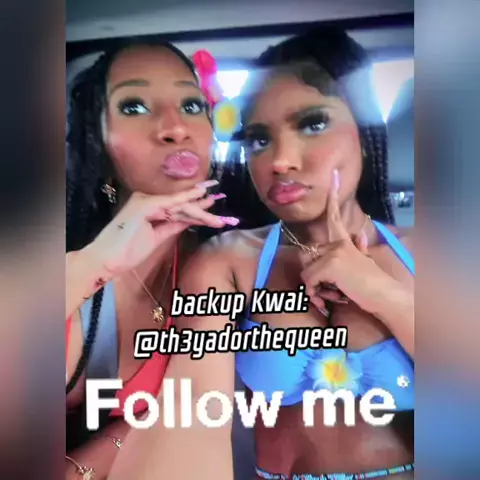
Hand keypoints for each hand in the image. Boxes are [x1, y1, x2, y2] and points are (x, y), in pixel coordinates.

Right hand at [83, 180, 235, 276]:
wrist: (105, 260)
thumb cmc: (126, 251)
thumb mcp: (156, 237)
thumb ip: (172, 226)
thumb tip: (188, 220)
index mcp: (148, 205)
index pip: (177, 206)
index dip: (195, 204)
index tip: (211, 201)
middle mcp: (146, 199)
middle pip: (181, 204)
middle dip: (203, 205)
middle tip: (220, 198)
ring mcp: (146, 201)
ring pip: (180, 205)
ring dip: (202, 211)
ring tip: (221, 216)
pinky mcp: (146, 206)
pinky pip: (173, 205)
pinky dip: (190, 205)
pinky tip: (204, 201)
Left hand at [300, 170, 401, 316]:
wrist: (385, 296)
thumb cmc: (373, 284)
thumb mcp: (363, 261)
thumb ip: (356, 249)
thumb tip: (360, 237)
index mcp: (346, 241)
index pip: (335, 217)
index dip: (332, 197)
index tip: (334, 177)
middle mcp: (338, 243)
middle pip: (307, 256)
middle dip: (311, 276)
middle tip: (328, 289)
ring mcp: (334, 252)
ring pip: (306, 272)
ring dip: (314, 288)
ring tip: (333, 294)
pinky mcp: (330, 264)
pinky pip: (309, 280)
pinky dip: (315, 292)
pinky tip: (330, 296)